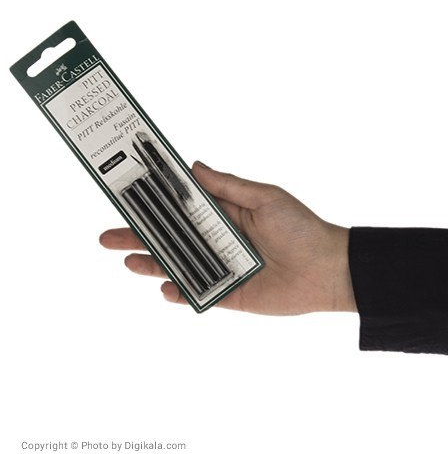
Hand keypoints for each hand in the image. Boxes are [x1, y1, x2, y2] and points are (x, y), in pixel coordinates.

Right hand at [99, 162, 355, 314]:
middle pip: (172, 238)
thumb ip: (228, 186)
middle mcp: (220, 240)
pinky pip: (199, 294)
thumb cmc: (300, 227)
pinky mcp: (231, 294)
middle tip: (108, 237)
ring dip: (153, 263)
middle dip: (140, 237)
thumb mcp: (265, 197)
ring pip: (180, 266)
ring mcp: (223, 268)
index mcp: (226, 214)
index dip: (155, 205)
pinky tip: (166, 287)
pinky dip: (181, 293)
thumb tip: (193, 165)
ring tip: (129, 261)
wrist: (328, 269)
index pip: (183, 208)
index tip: (126, 199)